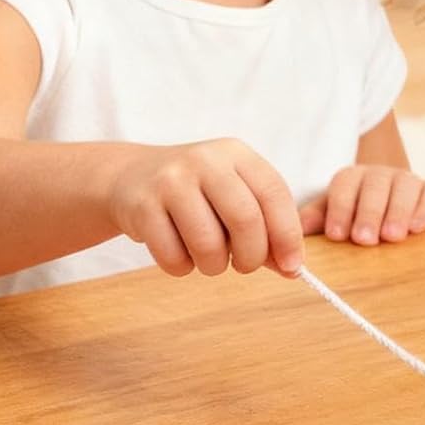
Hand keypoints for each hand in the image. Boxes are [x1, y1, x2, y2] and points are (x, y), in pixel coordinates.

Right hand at [107, 139, 305, 278]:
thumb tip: (293, 269)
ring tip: (208, 259)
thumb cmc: (197, 194)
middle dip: (252, 257)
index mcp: (237, 154)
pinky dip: (181, 267)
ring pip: (208, 243)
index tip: (293, 266)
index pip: (274, 194)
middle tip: (245, 266)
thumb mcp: (234, 196)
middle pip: (245, 220)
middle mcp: (206, 161)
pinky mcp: (142, 206)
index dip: (288, 235)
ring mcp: (171, 181)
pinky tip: (178, 253)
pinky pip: (173, 256)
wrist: (131, 177)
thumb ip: (266, 229)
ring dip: (214, 266)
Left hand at [299, 166, 424, 245]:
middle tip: (364, 239)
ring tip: (392, 237)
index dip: (340, 208)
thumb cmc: (354, 218)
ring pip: (405, 186)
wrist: (388, 208)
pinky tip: (417, 229)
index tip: (337, 235)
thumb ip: (317, 218)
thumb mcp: (332, 216)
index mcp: (352, 178)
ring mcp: (407, 181)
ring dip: (398, 211)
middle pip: (375, 185)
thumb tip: (298, 225)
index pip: (344, 184)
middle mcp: (380, 175)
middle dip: (369, 212)